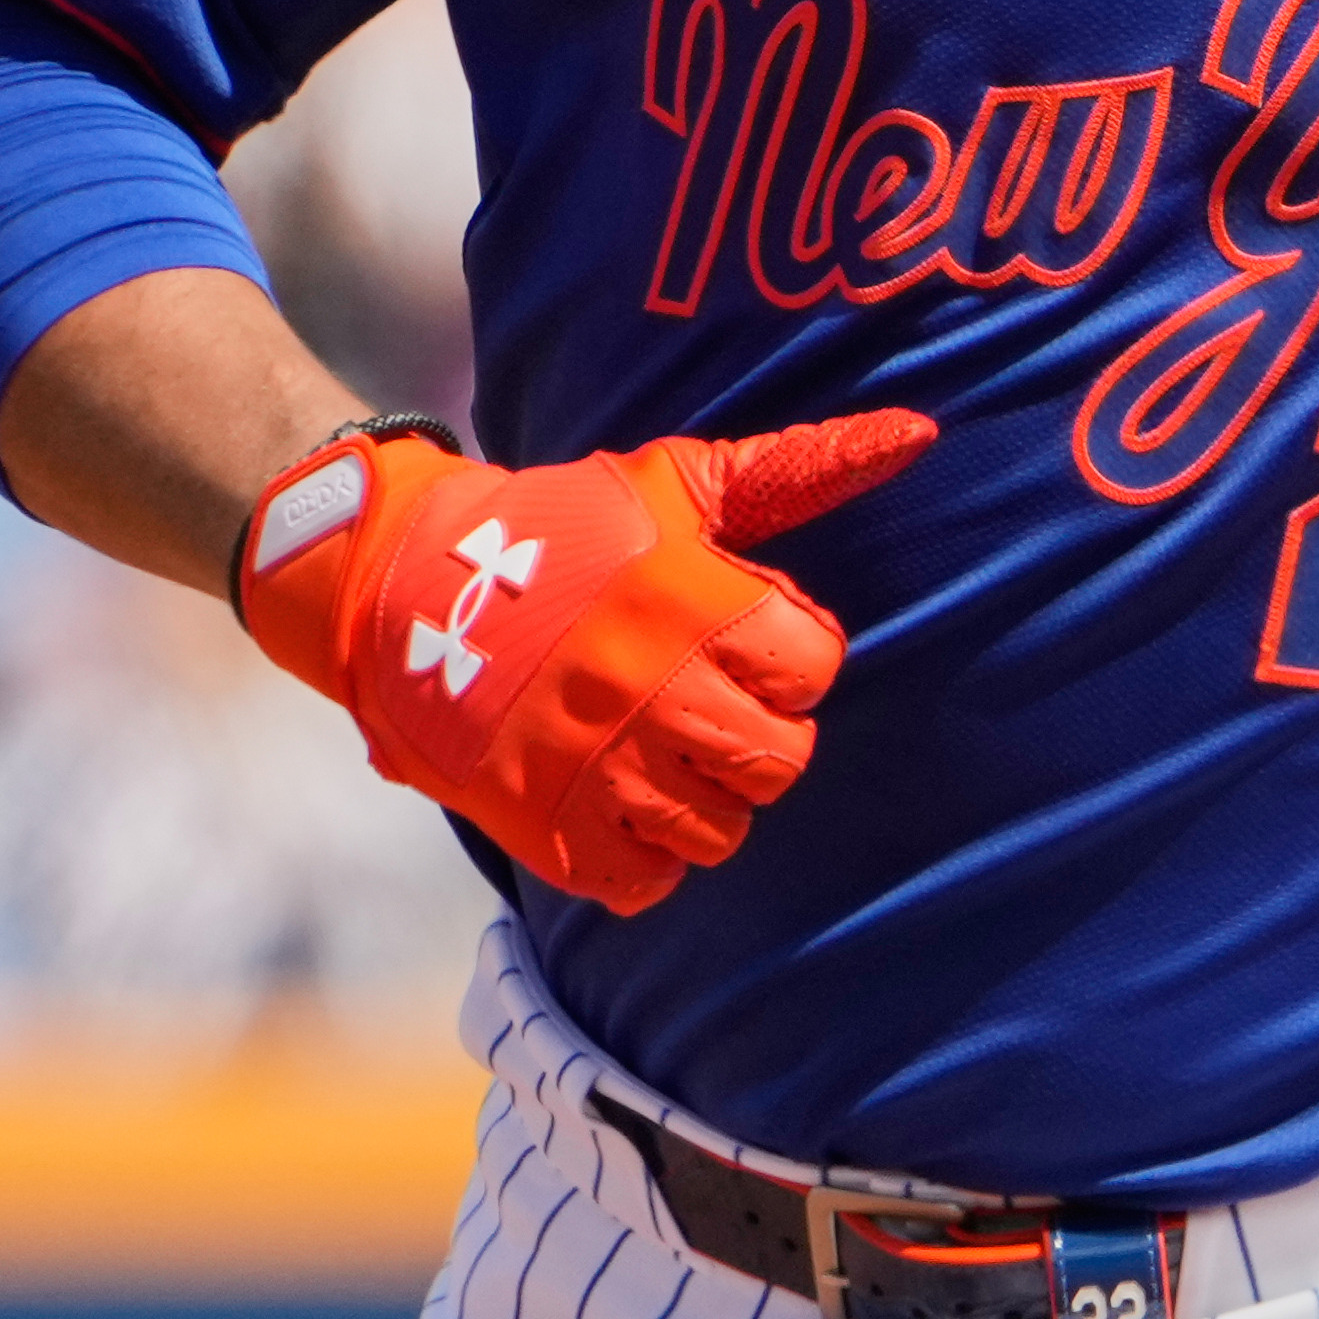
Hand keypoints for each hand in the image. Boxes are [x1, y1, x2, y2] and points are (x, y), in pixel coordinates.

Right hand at [235, 408, 932, 912]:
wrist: (401, 586)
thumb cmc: (558, 528)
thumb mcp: (674, 484)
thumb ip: (797, 470)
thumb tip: (917, 436)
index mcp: (693, 605)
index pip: (812, 666)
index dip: (790, 655)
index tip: (746, 641)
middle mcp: (654, 692)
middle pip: (779, 762)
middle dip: (760, 735)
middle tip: (714, 707)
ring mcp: (597, 768)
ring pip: (718, 831)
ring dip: (704, 798)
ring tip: (664, 751)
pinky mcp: (544, 826)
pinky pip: (644, 881)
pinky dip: (645, 855)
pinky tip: (622, 801)